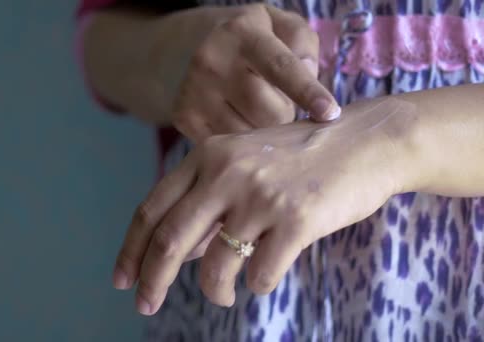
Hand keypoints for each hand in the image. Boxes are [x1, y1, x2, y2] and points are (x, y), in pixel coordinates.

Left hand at [113, 97, 419, 314]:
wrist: (365, 141)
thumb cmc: (300, 157)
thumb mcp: (243, 163)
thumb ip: (206, 200)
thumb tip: (173, 253)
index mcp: (208, 155)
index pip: (152, 209)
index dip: (131, 249)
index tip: (122, 280)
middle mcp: (226, 172)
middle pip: (169, 241)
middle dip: (152, 281)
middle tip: (145, 305)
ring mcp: (260, 195)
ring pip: (216, 267)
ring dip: (215, 292)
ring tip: (225, 295)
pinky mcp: (296, 218)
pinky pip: (260, 275)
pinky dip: (258, 285)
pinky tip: (266, 274)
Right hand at [151, 4, 339, 141]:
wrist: (192, 47)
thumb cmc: (253, 41)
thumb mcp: (280, 25)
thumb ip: (303, 42)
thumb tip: (307, 73)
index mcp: (242, 33)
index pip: (280, 67)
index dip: (307, 91)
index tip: (329, 113)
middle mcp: (212, 60)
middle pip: (270, 112)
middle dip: (285, 114)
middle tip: (279, 102)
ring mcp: (194, 91)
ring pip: (249, 134)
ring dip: (263, 130)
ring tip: (257, 110)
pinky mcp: (183, 117)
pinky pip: (227, 145)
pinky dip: (240, 141)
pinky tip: (238, 120)